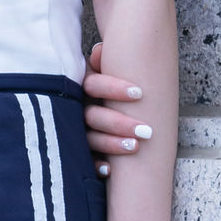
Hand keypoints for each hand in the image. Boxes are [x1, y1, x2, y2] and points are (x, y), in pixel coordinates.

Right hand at [80, 40, 153, 170]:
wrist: (89, 107)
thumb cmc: (106, 88)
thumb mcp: (104, 73)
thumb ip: (103, 62)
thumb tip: (100, 49)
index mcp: (83, 86)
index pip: (93, 85)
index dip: (113, 88)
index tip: (139, 93)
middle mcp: (76, 108)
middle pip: (92, 116)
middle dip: (120, 123)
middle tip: (147, 130)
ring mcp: (73, 130)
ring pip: (89, 139)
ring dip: (112, 144)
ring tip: (136, 147)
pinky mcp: (77, 151)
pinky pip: (84, 160)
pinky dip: (95, 165)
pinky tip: (109, 170)